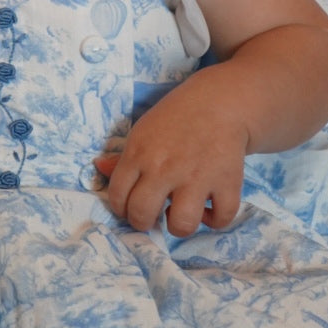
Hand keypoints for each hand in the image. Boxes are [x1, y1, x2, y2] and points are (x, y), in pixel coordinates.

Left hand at [96, 72, 248, 237]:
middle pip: (142, 213)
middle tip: (153, 215)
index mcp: (139, 154)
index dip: (121, 209)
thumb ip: (123, 156)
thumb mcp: (143, 131)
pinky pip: (221, 217)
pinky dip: (214, 220)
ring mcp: (196, 176)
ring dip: (178, 226)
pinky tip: (208, 208)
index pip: (117, 196)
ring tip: (179, 213)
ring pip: (181, 224)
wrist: (220, 102)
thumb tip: (100, 169)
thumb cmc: (177, 117)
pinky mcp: (227, 181)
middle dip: (143, 222)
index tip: (131, 207)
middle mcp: (164, 168)